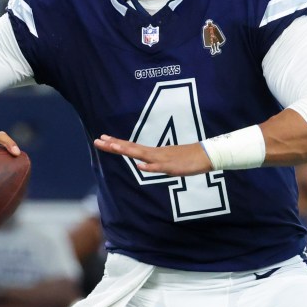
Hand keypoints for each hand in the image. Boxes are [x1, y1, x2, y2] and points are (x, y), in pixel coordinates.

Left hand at [93, 134, 212, 175]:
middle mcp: (155, 153)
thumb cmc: (188, 159)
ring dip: (128, 151)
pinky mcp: (173, 167)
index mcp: (153, 152)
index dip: (116, 143)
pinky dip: (149, 167)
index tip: (102, 139)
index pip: (131, 147)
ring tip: (113, 147)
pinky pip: (160, 168)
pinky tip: (139, 166)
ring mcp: (163, 159)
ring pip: (142, 155)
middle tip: (98, 140)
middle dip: (114, 145)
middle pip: (131, 148)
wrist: (207, 155)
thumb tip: (142, 164)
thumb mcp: (167, 161)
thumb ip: (154, 162)